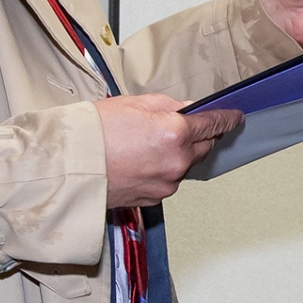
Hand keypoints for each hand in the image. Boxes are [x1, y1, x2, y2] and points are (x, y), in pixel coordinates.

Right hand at [96, 94, 242, 207]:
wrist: (66, 167)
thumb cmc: (93, 132)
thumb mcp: (134, 104)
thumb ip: (168, 107)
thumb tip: (186, 110)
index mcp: (175, 134)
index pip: (214, 124)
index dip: (227, 119)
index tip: (235, 117)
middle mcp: (176, 162)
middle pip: (203, 147)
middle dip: (199, 136)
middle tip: (182, 126)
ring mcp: (166, 184)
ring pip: (184, 165)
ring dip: (178, 154)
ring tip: (148, 144)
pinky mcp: (153, 199)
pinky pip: (168, 180)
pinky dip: (162, 170)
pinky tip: (141, 160)